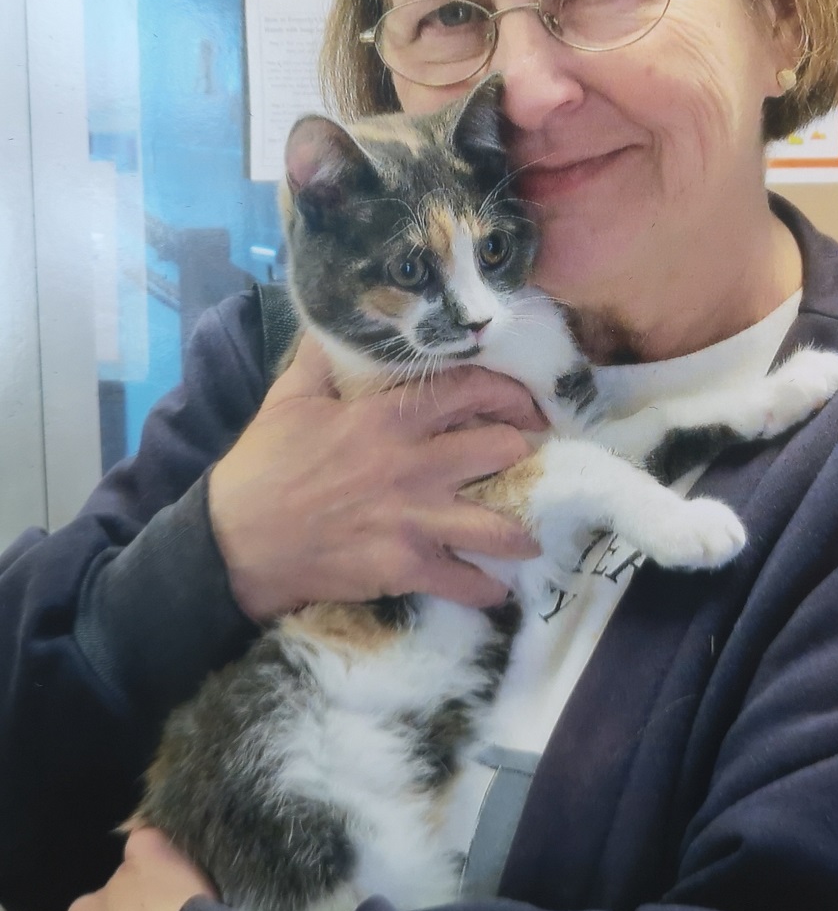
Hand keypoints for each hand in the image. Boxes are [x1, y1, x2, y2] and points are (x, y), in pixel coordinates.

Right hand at [208, 334, 546, 619]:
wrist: (233, 542)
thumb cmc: (263, 466)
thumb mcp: (289, 398)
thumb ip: (322, 358)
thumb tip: (337, 319)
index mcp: (389, 418)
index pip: (470, 389)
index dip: (509, 392)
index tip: (525, 403)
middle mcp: (413, 464)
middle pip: (501, 449)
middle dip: (522, 452)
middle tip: (530, 460)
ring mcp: (414, 519)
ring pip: (497, 525)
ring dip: (521, 533)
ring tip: (532, 537)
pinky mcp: (404, 567)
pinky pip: (464, 582)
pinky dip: (485, 590)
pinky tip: (496, 591)